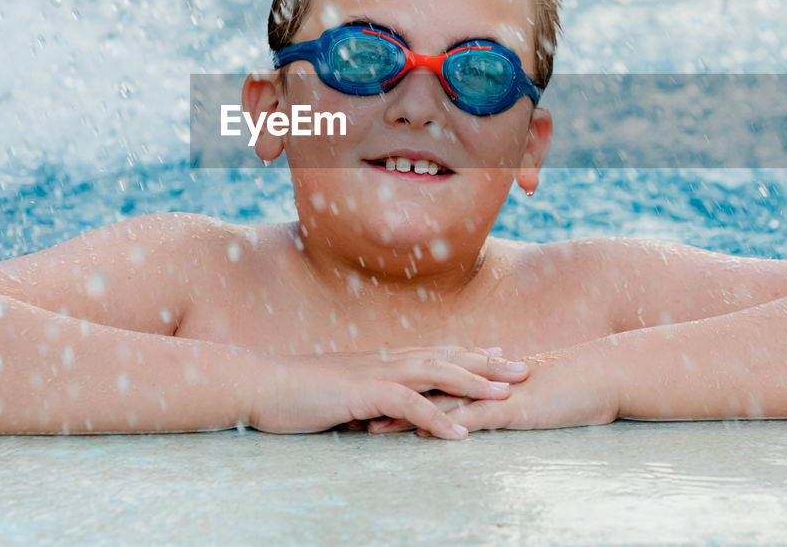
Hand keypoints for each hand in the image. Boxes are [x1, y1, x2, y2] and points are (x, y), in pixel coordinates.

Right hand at [247, 347, 529, 439]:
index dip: (472, 353)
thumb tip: (390, 415)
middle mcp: (386, 361)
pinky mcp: (362, 394)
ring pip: (435, 374)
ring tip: (507, 396)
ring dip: (474, 384)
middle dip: (487, 363)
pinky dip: (436, 418)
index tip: (503, 354)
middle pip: (447, 357)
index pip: (437, 352)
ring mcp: (375, 374)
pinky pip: (408, 405)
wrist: (262, 386)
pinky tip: (460, 434)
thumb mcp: (344, 396)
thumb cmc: (299, 394)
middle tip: (524, 368)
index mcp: (383, 360)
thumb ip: (372, 401)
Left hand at [368, 348, 618, 435]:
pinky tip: (424, 433)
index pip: (428, 383)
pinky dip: (446, 424)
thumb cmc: (567, 388)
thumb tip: (472, 412)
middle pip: (423, 391)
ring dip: (406, 416)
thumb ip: (496, 400)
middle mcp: (479, 382)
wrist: (602, 375)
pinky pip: (474, 417)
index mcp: (479, 378)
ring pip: (440, 404)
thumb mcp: (523, 395)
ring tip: (373, 428)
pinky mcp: (511, 408)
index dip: (394, 391)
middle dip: (387, 402)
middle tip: (351, 413)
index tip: (363, 401)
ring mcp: (493, 393)